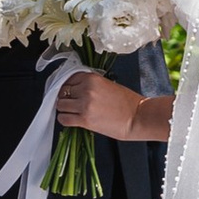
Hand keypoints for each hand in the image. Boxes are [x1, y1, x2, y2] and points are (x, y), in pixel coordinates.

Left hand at [55, 67, 173, 143]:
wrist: (138, 117)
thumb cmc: (127, 103)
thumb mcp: (107, 85)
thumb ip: (89, 85)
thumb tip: (74, 89)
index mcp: (92, 78)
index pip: (68, 78)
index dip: (68, 86)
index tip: (70, 92)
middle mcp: (86, 89)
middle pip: (62, 91)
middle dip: (65, 98)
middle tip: (71, 103)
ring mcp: (84, 104)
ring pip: (60, 104)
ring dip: (64, 109)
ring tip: (72, 112)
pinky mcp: (85, 119)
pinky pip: (64, 118)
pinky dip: (65, 119)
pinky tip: (71, 120)